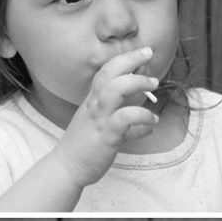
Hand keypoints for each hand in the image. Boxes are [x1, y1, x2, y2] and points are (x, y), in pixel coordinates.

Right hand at [59, 47, 159, 188]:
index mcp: (92, 100)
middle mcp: (94, 105)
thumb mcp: (101, 123)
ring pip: (115, 90)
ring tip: (154, 85)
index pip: (105, 71)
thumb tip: (146, 114)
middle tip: (149, 55)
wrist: (67, 167)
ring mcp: (99, 119)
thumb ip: (121, 114)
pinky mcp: (105, 136)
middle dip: (130, 60)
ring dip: (137, 83)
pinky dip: (143, 116)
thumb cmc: (86, 146)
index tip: (143, 52)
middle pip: (109, 73)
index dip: (124, 59)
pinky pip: (125, 119)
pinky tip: (153, 121)